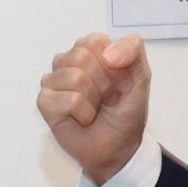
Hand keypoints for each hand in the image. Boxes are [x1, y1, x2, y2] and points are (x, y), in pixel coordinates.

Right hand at [37, 33, 151, 185]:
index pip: (94, 40)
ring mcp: (53, 82)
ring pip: (74, 77)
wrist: (118, 145)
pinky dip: (83, 112)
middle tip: (107, 96)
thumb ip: (133, 51)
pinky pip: (67, 99)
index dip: (113, 62)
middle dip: (103, 81)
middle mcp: (68, 62)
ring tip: (96, 107)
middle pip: (80, 56)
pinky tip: (83, 118)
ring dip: (94, 98)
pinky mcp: (45, 103)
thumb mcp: (142, 76)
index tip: (120, 79)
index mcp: (91, 51)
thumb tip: (108, 54)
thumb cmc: (127, 110)